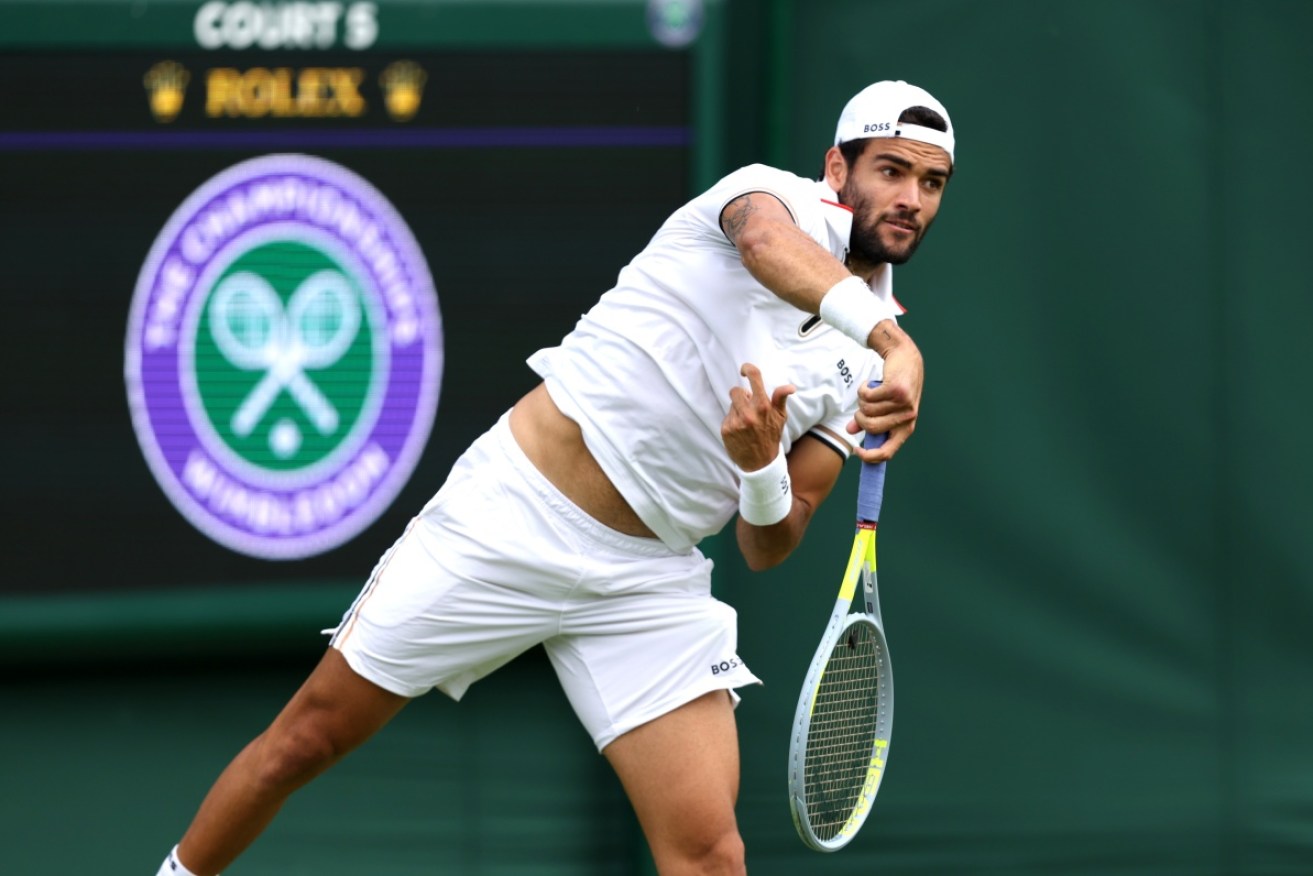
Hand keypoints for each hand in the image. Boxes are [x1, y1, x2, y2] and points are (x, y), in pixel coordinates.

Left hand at [722, 363, 794, 469]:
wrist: (760, 463)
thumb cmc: (771, 436)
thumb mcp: (781, 418)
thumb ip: (781, 399)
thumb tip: (791, 387)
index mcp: (763, 406)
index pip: (754, 377)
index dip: (748, 369)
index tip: (744, 370)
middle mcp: (749, 413)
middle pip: (736, 391)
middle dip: (740, 396)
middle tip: (747, 406)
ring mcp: (736, 421)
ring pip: (731, 404)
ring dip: (737, 409)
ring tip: (746, 422)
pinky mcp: (726, 430)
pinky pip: (726, 417)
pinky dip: (732, 422)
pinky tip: (740, 432)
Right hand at [847, 323, 922, 462]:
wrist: (905, 357)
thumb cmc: (895, 385)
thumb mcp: (886, 407)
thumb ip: (868, 420)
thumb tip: (850, 430)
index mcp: (906, 427)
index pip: (888, 452)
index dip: (870, 456)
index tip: (857, 450)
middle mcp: (907, 418)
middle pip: (871, 427)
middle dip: (860, 417)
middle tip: (861, 407)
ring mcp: (903, 404)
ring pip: (867, 410)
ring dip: (863, 400)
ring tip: (870, 391)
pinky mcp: (895, 389)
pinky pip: (867, 396)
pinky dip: (863, 388)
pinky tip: (870, 383)